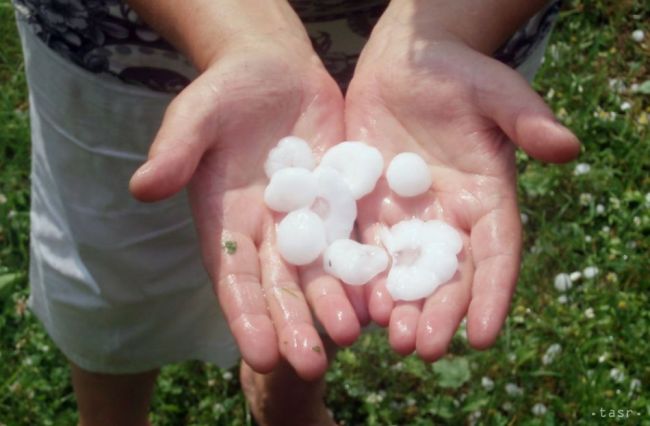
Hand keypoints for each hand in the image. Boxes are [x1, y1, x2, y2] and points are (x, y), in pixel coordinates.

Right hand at [130, 37, 363, 379]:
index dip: (246, 315)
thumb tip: (141, 188)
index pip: (234, 277)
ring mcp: (308, 220)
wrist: (273, 70)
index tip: (260, 354)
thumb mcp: (196, 115)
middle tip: (312, 367)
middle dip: (294, 326)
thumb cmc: (225, 91)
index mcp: (226, 222)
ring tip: (352, 335)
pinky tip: (383, 292)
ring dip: (335, 304)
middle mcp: (267, 232)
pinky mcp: (341, 202)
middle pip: (280, 286)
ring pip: (322, 271)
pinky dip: (368, 265)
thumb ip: (175, 151)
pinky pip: (356, 237)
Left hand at [346, 24, 579, 359]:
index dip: (492, 294)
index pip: (494, 254)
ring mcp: (404, 213)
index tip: (486, 336)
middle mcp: (446, 216)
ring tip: (390, 337)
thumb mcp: (495, 91)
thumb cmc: (458, 73)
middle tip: (424, 349)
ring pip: (402, 269)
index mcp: (484, 198)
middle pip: (446, 274)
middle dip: (438, 312)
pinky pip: (362, 244)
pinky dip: (360, 274)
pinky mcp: (366, 204)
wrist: (404, 62)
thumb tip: (567, 147)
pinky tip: (353, 301)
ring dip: (397, 305)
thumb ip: (525, 119)